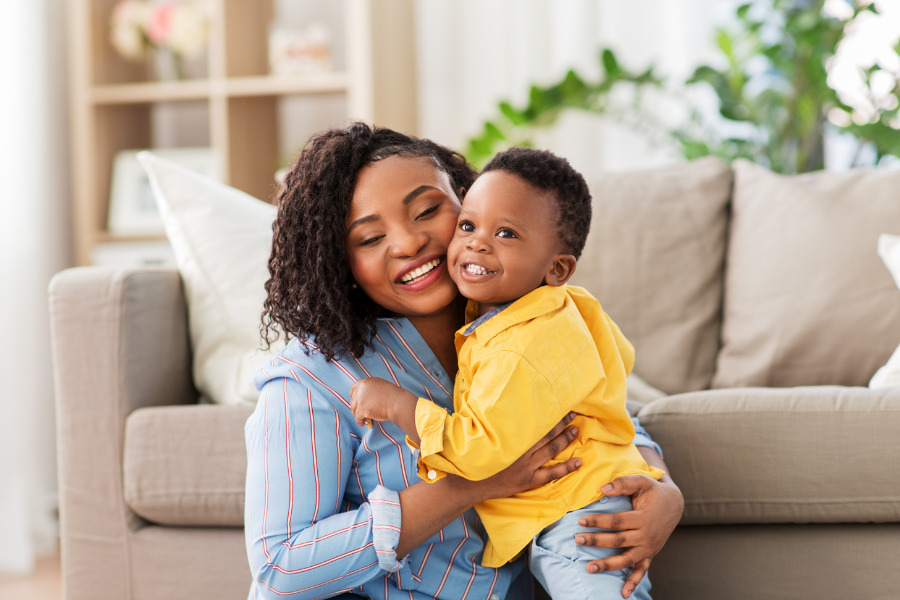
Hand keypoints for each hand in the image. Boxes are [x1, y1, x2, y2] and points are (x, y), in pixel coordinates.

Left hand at [350, 377, 415, 427]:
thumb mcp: (381, 389)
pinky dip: (360, 421)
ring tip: (363, 420)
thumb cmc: (394, 398)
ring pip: (354, 409)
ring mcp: (361, 398)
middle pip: (353, 399)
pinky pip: (357, 417)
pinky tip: (363, 424)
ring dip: (357, 415)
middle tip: (359, 414)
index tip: (355, 402)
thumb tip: (366, 402)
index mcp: (367, 382)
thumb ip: (372, 392)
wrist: (399, 403)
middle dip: (355, 407)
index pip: (354, 388)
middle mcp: (362, 388)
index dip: (353, 396)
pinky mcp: (361, 408)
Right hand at [469, 412, 581, 501]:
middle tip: (574, 415)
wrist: (470, 482)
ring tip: (576, 432)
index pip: (537, 423)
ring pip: (551, 450)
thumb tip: (502, 407)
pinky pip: (551, 473)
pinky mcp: (528, 480)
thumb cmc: (476, 456)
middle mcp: (522, 450)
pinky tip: (578, 462)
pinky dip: (566, 468)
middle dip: (562, 424)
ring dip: (566, 440)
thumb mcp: (483, 435)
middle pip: (547, 434)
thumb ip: (496, 424)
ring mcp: (526, 466)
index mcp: (512, 438)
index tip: (561, 406)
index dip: (551, 415)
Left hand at [575, 475, 683, 597]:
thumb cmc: (654, 491)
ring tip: (589, 568)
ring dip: (608, 565)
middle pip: (618, 541)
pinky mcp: (650, 554)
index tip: (581, 521)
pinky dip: (634, 582)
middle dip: (596, 541)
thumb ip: (623, 483)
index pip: (616, 522)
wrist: (675, 504)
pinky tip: (624, 593)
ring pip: (626, 559)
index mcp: (642, 518)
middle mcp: (646, 535)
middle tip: (577, 539)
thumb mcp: (642, 481)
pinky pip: (642, 571)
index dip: (598, 521)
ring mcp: (648, 547)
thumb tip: (603, 489)